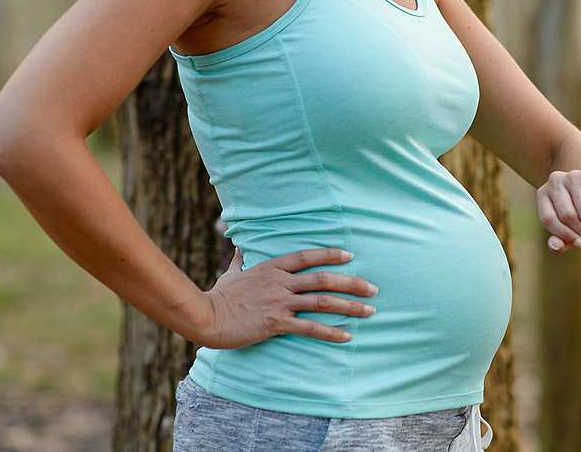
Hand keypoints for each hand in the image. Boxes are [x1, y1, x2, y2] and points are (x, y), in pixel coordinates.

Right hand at [191, 247, 377, 348]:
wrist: (206, 316)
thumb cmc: (219, 296)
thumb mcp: (233, 272)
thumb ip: (242, 259)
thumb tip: (240, 244)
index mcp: (272, 268)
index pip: (307, 257)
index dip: (330, 254)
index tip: (350, 255)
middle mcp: (280, 282)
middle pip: (324, 278)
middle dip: (353, 283)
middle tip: (374, 289)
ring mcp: (279, 302)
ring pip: (323, 302)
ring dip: (350, 306)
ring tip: (370, 311)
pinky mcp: (276, 323)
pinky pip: (310, 327)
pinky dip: (332, 332)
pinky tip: (348, 336)